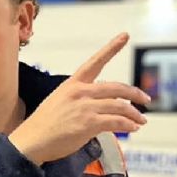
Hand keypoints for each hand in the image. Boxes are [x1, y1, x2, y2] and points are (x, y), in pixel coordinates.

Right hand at [9, 33, 149, 164]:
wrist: (31, 140)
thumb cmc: (43, 125)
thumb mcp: (60, 103)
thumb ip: (81, 101)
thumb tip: (100, 109)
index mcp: (72, 84)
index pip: (95, 62)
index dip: (112, 48)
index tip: (124, 36)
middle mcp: (80, 92)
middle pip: (117, 88)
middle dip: (135, 94)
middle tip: (145, 99)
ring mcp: (85, 107)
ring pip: (120, 106)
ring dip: (134, 114)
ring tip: (140, 120)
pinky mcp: (88, 123)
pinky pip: (116, 122)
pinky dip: (128, 125)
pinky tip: (132, 127)